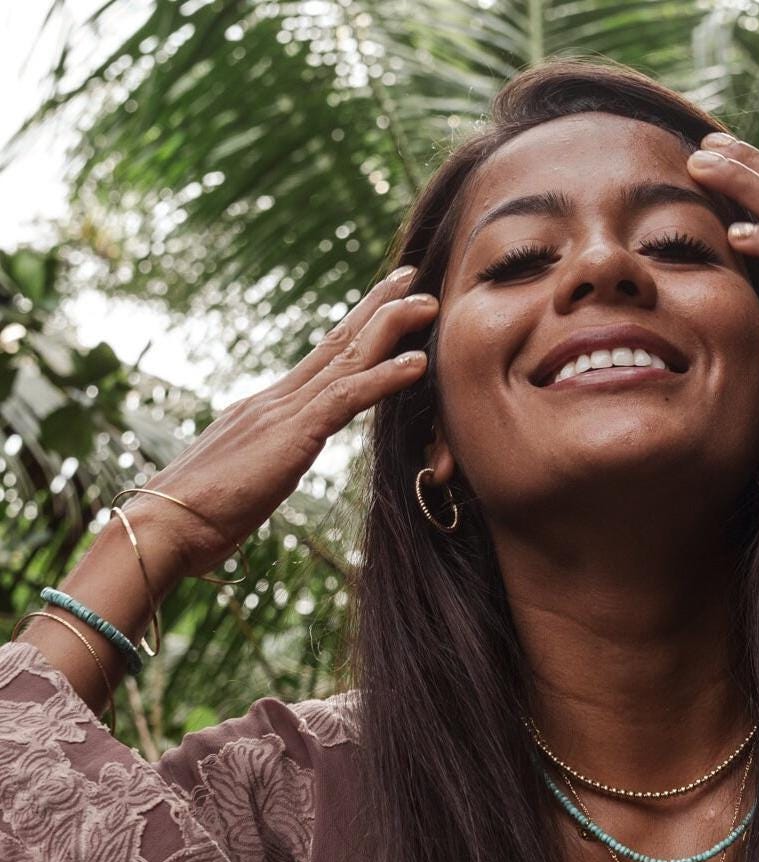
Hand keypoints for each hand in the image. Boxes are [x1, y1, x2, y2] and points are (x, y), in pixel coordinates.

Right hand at [123, 266, 437, 580]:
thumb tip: (269, 466)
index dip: (355, 329)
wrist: (166, 524)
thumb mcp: (246, 479)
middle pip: (336, 342)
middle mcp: (275, 399)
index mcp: (266, 409)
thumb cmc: (199, 517)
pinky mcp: (293, 435)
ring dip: (391, 328)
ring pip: (347, 357)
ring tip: (428, 304)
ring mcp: (283, 412)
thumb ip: (265, 462)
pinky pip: (347, 398)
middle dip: (377, 307)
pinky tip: (417, 364)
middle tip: (412, 276)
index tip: (384, 303)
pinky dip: (385, 378)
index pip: (320, 359)